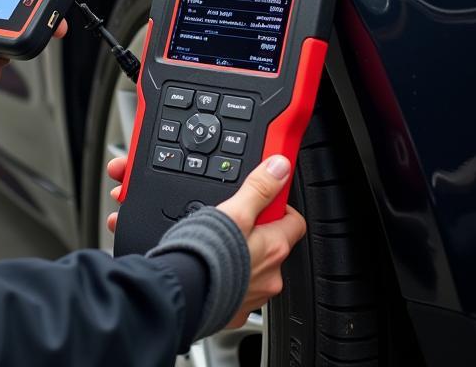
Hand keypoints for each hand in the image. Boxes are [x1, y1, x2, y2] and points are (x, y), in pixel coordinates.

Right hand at [105, 153, 305, 327]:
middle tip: (231, 221)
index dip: (277, 205)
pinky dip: (229, 276)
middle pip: (273, 243)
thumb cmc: (206, 255)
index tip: (262, 198)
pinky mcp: (236, 308)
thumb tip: (279, 167)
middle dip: (256, 231)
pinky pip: (239, 287)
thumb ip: (259, 188)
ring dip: (242, 254)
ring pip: (256, 266)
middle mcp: (272, 274)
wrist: (182, 296)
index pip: (293, 220)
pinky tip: (212, 266)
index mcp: (274, 247)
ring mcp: (255, 294)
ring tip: (216, 245)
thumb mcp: (234, 212)